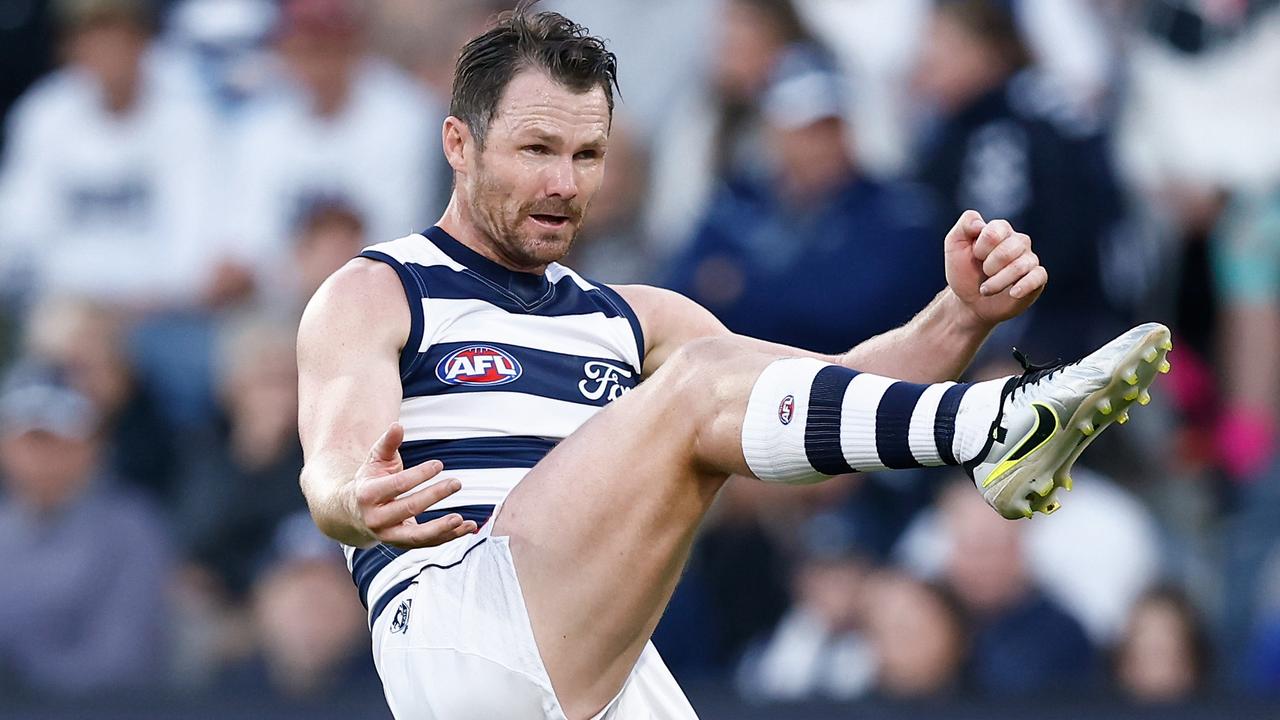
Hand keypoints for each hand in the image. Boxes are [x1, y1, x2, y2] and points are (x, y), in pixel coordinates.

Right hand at [349, 422, 477, 547]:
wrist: (352, 513)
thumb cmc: (370, 480)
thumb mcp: (375, 460)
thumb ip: (387, 443)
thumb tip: (397, 425)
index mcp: (368, 495)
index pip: (398, 485)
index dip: (419, 475)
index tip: (439, 464)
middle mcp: (376, 519)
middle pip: (408, 508)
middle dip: (434, 496)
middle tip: (456, 483)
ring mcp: (388, 535)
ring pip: (417, 536)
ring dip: (442, 529)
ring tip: (462, 519)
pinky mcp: (401, 544)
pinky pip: (427, 543)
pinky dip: (448, 537)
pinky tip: (468, 527)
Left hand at [944, 210, 1046, 326]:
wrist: (969, 300)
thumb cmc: (964, 270)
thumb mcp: (954, 244)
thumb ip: (965, 224)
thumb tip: (981, 224)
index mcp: (1001, 229)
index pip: (994, 232)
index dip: (980, 248)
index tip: (975, 255)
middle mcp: (1019, 241)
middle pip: (1008, 250)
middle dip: (989, 266)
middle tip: (983, 272)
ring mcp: (1030, 259)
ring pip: (1019, 267)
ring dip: (997, 283)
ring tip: (986, 289)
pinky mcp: (1037, 278)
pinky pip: (1038, 277)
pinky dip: (1024, 286)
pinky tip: (1012, 293)